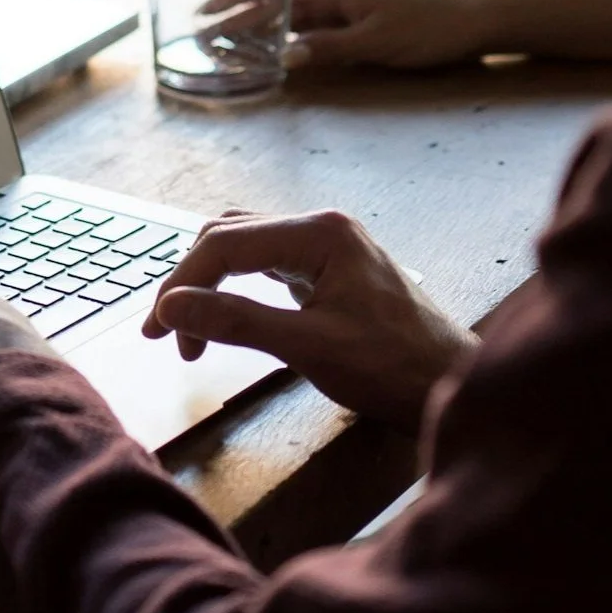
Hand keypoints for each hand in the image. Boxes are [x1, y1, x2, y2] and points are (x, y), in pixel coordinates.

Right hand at [142, 210, 474, 429]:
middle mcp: (321, 226)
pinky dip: (237, 287)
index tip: (158, 330)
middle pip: (230, 235)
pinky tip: (227, 315)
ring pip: (245, 247)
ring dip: (211, 283)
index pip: (225, 243)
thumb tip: (171, 307)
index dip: (182, 284)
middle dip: (191, 282)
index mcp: (319, 233)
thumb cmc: (394, 368)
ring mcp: (327, 245)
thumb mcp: (309, 347)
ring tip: (190, 332)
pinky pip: (267, 263)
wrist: (454, 386)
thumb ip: (237, 321)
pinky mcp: (330, 269)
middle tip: (166, 335)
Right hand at [209, 0, 495, 70]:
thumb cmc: (430, 28)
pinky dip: (290, 33)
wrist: (478, 18)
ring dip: (261, 24)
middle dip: (238, 12)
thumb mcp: (377, 43)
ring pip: (294, 10)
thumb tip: (283, 57)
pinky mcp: (364, 15)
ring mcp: (350, 1)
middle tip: (204, 33)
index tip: (203, 13)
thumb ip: (329, 48)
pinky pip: (315, 22)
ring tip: (230, 43)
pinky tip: (279, 48)